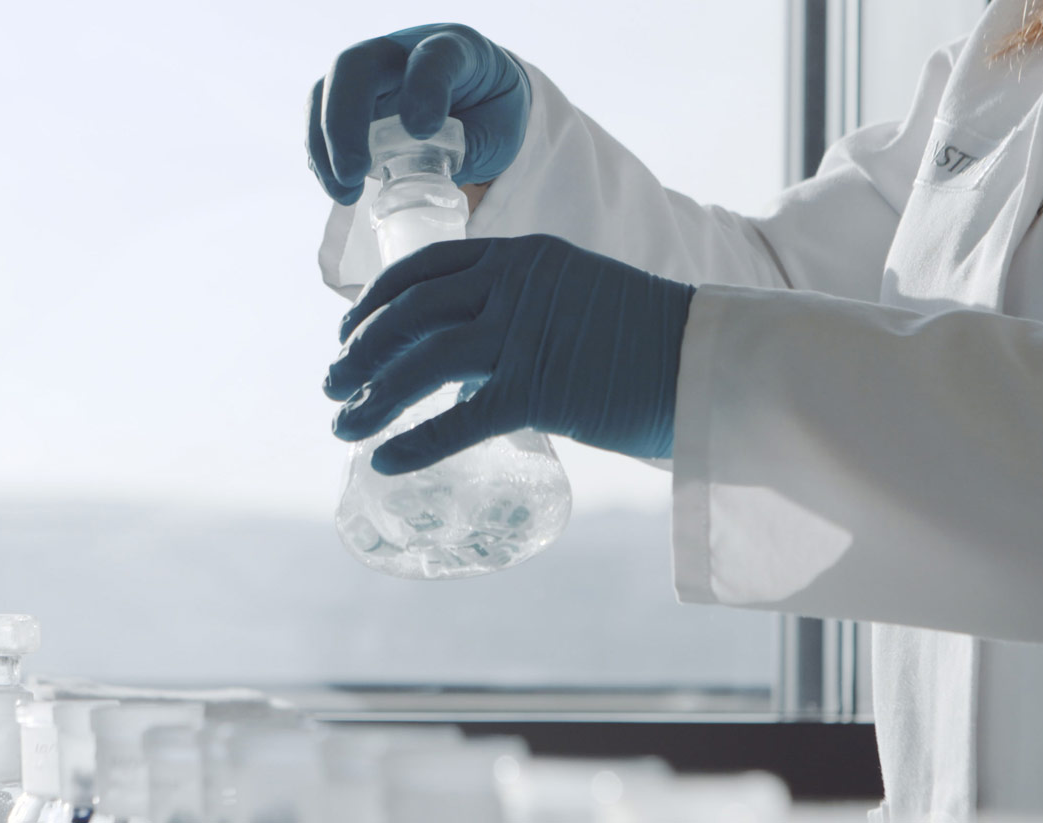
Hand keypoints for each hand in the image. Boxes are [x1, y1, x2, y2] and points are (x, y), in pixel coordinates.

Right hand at [307, 23, 530, 204]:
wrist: (480, 95)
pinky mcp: (351, 100)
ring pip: (327, 91)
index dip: (425, 89)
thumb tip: (423, 174)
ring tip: (345, 191)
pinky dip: (322, 156)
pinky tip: (339, 187)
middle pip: (357, 66)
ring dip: (325, 145)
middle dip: (345, 121)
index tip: (423, 131)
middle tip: (354, 173)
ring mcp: (371, 73)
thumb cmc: (492, 110)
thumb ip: (468, 150)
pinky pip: (319, 119)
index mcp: (455, 48)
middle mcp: (403, 50)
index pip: (436, 56)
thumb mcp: (499, 132)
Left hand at [325, 235, 695, 473]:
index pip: (424, 269)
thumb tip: (473, 360)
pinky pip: (457, 419)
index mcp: (522, 255)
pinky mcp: (538, 389)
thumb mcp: (578, 298)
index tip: (349, 332)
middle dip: (359, 351)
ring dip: (371, 395)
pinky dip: (414, 441)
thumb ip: (526, 312)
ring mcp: (525, 335)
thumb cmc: (647, 341)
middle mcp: (515, 285)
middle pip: (409, 313)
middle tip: (333, 384)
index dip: (375, 302)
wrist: (709, 361)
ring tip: (343, 424)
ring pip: (421, 363)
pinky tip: (385, 459)